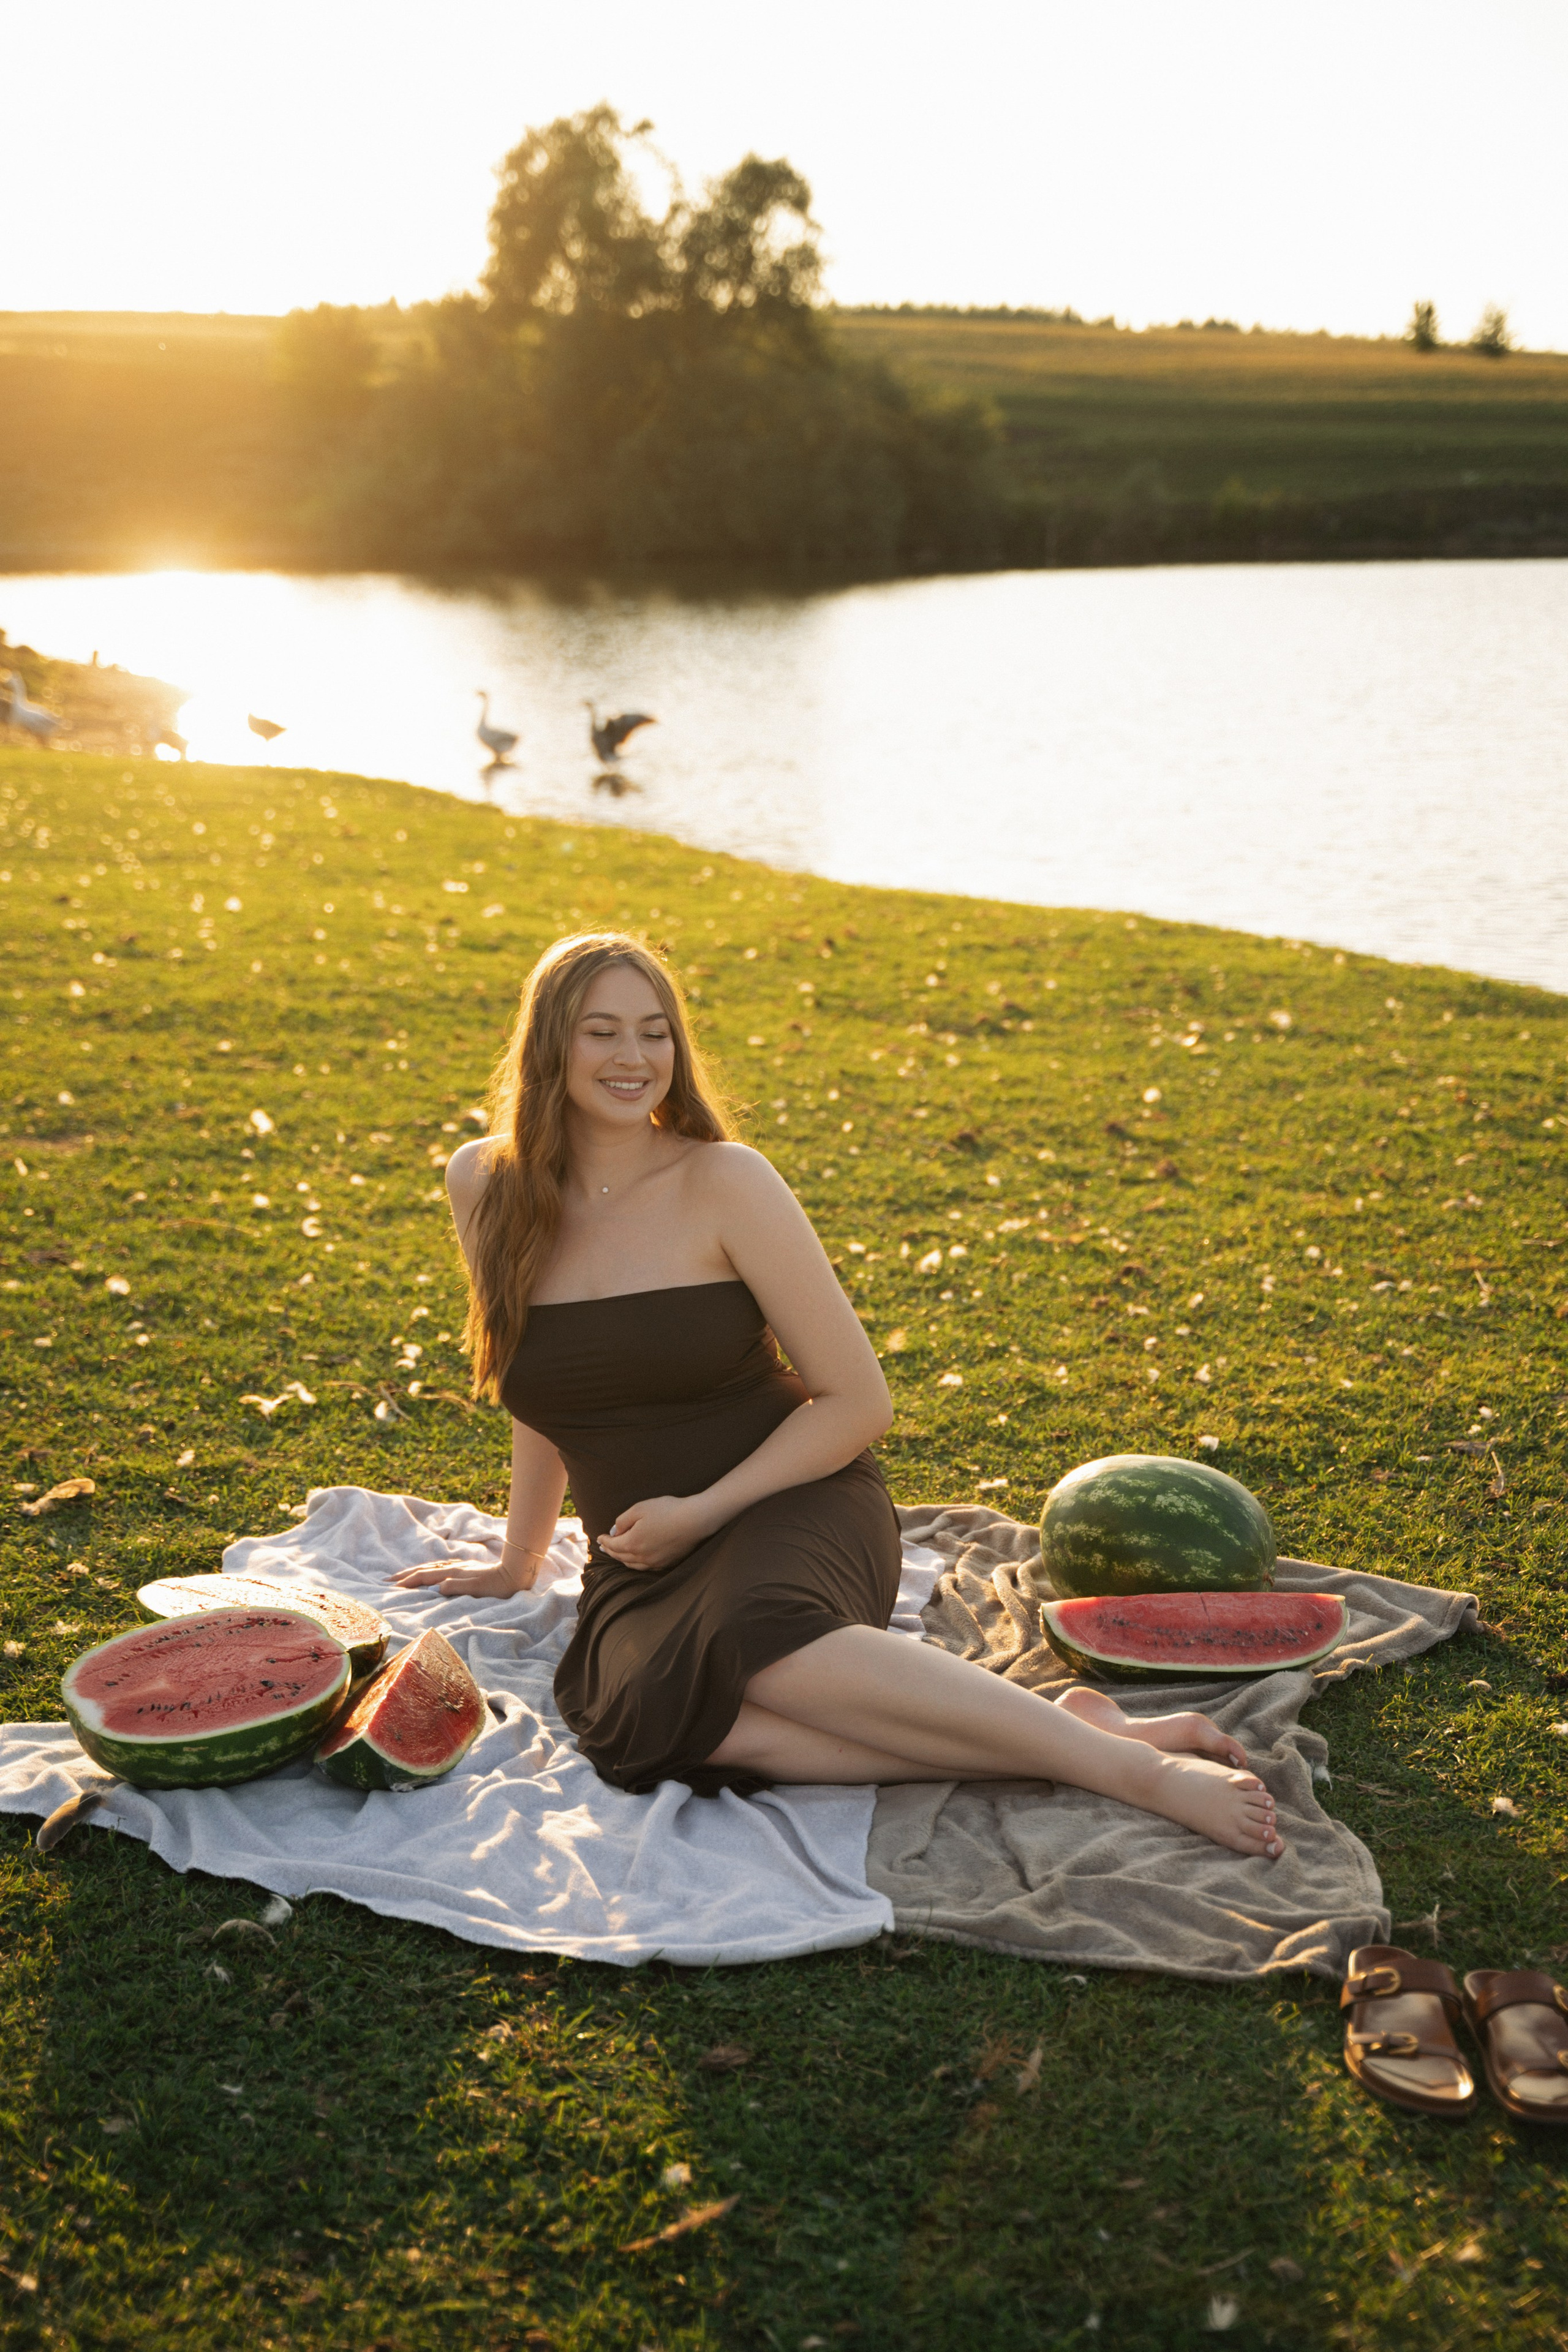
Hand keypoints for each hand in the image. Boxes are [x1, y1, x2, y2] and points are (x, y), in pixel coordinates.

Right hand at [388, 1543, 539, 1599]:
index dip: (407, 1581)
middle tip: (386, 1579)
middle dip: (404, 1574)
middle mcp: (454, 1567)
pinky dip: (427, 1569)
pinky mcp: (464, 1568)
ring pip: (431, 1566)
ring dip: (414, 1571)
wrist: (515, 1573)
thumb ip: (457, 1587)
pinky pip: (439, 1567)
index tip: (391, 1587)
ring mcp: (459, 1566)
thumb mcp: (478, 1590)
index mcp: (453, 1573)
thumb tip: (437, 1587)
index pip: (425, 1576)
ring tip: (401, 1575)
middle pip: (423, 1569)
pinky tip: (429, 1572)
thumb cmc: (498, 1586)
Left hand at [596, 1495, 708, 1572]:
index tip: (599, 1538)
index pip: (612, 1545)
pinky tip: (637, 1559)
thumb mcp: (640, 1508)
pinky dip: (636, 1563)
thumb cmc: (668, 1510)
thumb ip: (623, 1520)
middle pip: (620, 1557)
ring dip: (622, 1559)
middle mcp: (641, 1557)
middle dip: (610, 1551)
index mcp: (632, 1543)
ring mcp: (655, 1562)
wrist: (695, 1520)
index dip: (604, 1541)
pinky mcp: (666, 1563)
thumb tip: (614, 1531)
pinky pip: (646, 1567)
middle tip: (604, 1547)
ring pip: (632, 1565)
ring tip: (618, 1554)